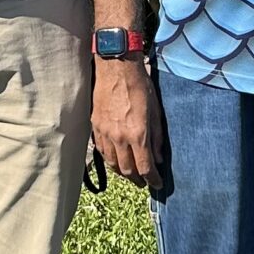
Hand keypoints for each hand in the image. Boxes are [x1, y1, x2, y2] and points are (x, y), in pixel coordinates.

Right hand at [92, 57, 163, 187]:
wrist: (117, 68)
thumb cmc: (140, 86)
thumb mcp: (156, 111)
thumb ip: (157, 137)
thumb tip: (158, 158)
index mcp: (137, 134)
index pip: (145, 167)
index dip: (153, 180)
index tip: (157, 184)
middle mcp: (120, 137)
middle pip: (127, 170)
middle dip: (137, 179)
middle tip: (144, 181)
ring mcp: (105, 133)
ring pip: (112, 163)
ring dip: (122, 172)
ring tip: (131, 173)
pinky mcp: (96, 126)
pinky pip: (102, 151)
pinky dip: (110, 159)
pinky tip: (116, 159)